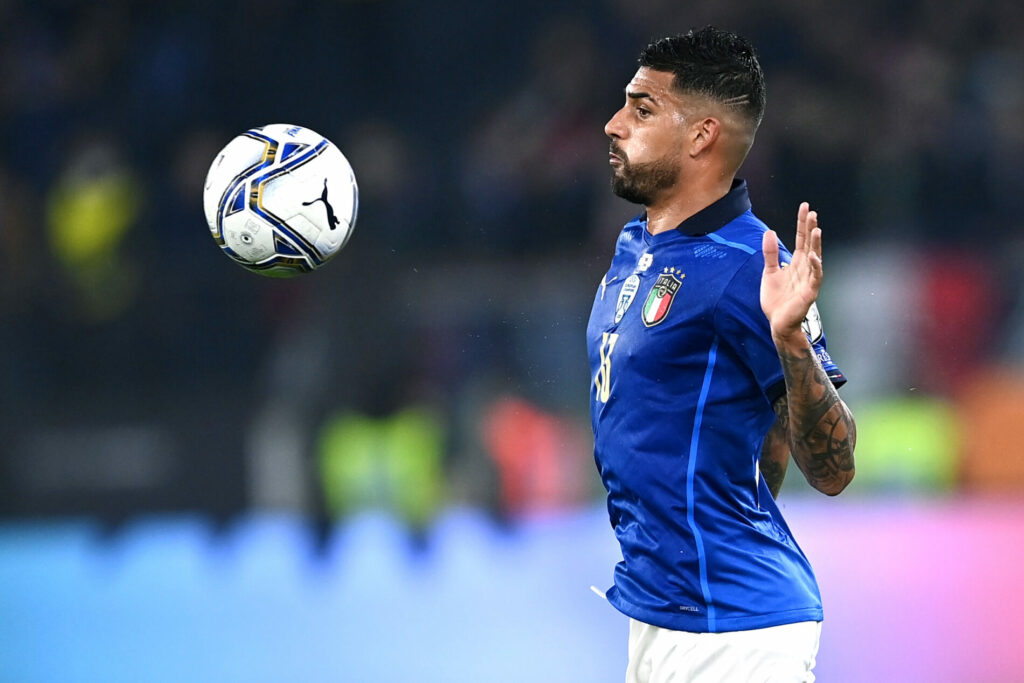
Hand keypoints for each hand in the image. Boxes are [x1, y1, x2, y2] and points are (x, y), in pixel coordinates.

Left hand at [761, 202, 821, 343]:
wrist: (777, 322)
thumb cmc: (776, 299)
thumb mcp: (769, 271)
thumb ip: (770, 253)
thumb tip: (769, 232)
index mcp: (796, 262)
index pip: (801, 238)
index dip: (802, 223)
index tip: (805, 206)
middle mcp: (805, 268)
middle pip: (809, 244)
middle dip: (811, 228)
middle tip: (812, 212)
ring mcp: (809, 279)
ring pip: (815, 258)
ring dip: (816, 244)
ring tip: (816, 229)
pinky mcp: (810, 292)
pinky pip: (815, 277)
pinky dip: (815, 266)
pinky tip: (814, 256)